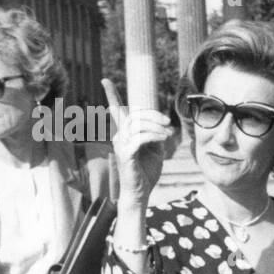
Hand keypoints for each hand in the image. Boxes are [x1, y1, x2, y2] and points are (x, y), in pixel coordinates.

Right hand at [103, 78, 171, 203]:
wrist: (141, 193)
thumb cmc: (146, 172)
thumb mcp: (154, 149)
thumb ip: (155, 133)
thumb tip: (161, 123)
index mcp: (125, 133)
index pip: (116, 111)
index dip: (111, 94)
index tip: (105, 80)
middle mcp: (119, 136)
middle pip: (135, 114)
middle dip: (154, 115)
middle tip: (168, 124)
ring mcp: (120, 145)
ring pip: (137, 124)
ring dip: (156, 126)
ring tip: (168, 135)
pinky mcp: (125, 154)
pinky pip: (140, 137)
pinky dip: (154, 136)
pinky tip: (163, 140)